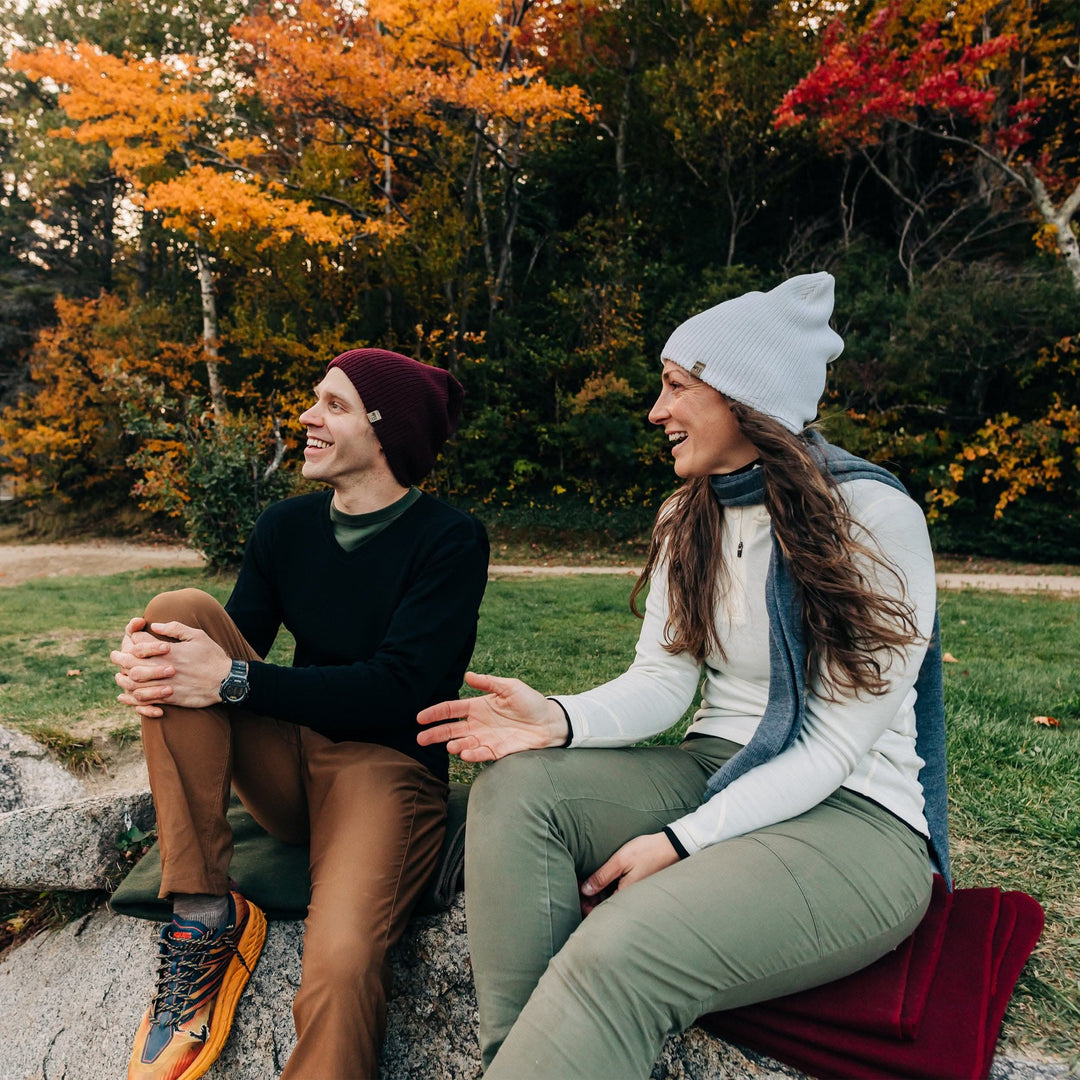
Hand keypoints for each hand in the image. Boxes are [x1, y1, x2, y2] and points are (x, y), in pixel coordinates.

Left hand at [111, 619, 231, 717]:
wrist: (226, 681)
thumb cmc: (212, 656)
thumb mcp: (198, 636)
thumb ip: (175, 629)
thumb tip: (153, 625)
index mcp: (169, 651)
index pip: (140, 643)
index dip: (131, 639)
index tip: (129, 639)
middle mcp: (164, 668)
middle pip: (132, 663)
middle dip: (119, 658)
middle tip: (114, 656)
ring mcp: (166, 684)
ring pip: (134, 683)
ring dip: (124, 679)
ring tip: (119, 676)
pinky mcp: (169, 698)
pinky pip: (145, 700)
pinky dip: (133, 698)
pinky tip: (127, 696)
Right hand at [416, 671, 568, 761]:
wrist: (549, 722)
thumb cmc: (531, 702)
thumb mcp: (510, 687)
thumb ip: (489, 682)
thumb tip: (468, 675)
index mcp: (478, 706)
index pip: (451, 710)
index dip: (435, 713)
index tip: (420, 718)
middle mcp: (478, 724)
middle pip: (451, 730)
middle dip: (435, 734)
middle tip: (420, 739)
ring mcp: (486, 738)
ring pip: (464, 743)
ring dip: (456, 745)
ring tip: (450, 746)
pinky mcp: (497, 750)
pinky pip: (481, 754)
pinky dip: (472, 755)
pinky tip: (465, 754)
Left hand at [579, 833, 680, 914]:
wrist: (671, 846)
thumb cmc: (647, 851)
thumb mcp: (621, 861)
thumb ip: (602, 876)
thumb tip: (585, 891)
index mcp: (625, 896)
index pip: (599, 910)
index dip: (584, 905)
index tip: (574, 892)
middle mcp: (629, 899)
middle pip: (603, 906)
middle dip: (588, 898)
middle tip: (576, 884)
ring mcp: (632, 892)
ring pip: (609, 899)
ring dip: (596, 893)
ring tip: (584, 879)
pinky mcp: (635, 885)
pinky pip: (616, 892)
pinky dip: (606, 888)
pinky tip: (598, 879)